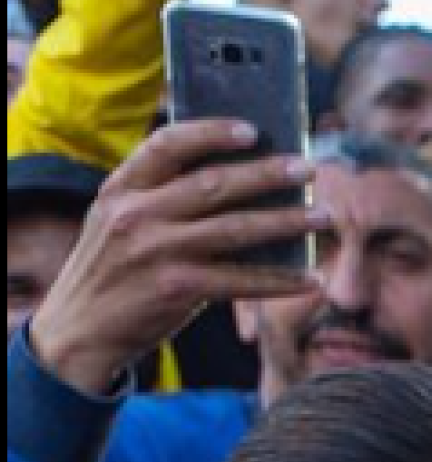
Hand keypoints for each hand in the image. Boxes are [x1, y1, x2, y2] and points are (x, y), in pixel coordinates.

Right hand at [26, 121, 318, 397]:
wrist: (79, 332)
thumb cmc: (112, 273)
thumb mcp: (116, 223)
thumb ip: (157, 200)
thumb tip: (235, 185)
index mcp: (120, 189)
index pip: (167, 144)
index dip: (211, 132)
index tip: (251, 130)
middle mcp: (137, 214)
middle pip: (214, 183)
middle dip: (267, 174)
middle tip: (308, 168)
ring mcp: (158, 251)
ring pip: (236, 228)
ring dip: (287, 221)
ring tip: (322, 216)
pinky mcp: (177, 289)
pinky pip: (242, 280)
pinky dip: (281, 280)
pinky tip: (310, 279)